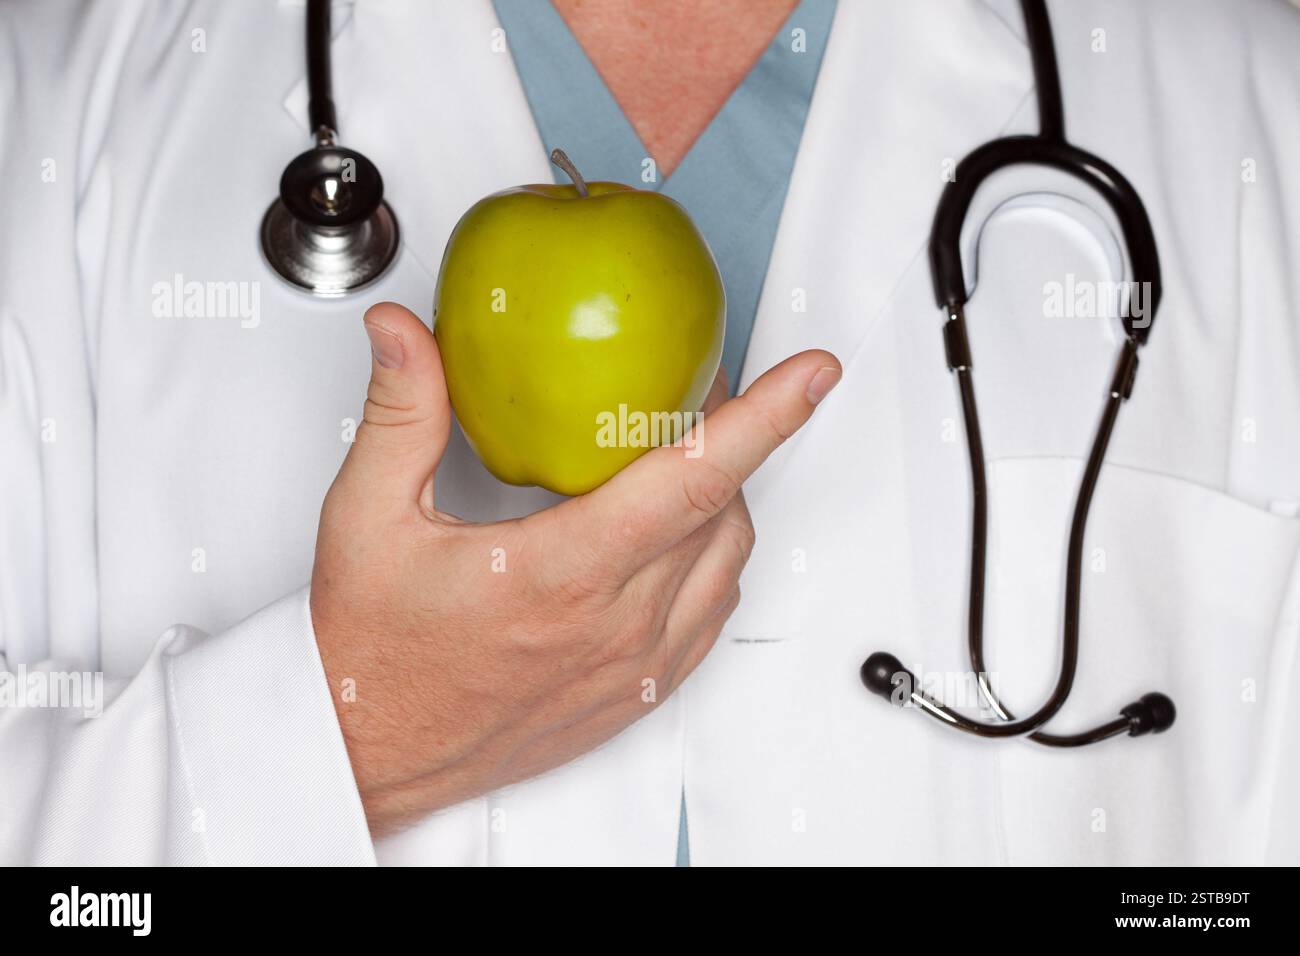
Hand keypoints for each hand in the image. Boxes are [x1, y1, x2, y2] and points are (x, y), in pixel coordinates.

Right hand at [310, 302, 840, 834]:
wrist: (374, 752)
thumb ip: (402, 413)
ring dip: (722, 500)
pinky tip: (673, 538)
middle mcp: (615, 625)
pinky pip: (711, 613)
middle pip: (724, 510)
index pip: (693, 479)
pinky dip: (711, 561)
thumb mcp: (368, 520)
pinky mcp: (639, 692)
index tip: (813, 374)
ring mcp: (636, 666)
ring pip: (728, 563)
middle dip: (732, 439)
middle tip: (693, 392)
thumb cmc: (374, 656)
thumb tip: (408, 335)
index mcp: (562, 574)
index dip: (767, 417)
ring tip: (679, 458)